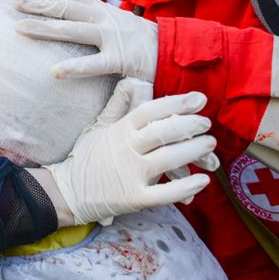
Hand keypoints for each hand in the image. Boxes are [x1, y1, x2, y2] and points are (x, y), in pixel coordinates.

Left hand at [14, 0, 158, 81]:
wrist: (174, 53)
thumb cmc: (140, 42)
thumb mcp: (116, 25)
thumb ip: (94, 21)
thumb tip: (69, 20)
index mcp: (103, 10)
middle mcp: (104, 19)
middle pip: (65, 7)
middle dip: (38, 4)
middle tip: (13, 3)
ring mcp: (112, 37)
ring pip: (72, 30)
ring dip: (44, 28)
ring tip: (20, 29)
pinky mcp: (120, 59)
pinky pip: (94, 64)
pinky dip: (74, 67)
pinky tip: (55, 71)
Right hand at [43, 78, 217, 225]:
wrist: (69, 191)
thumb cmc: (85, 157)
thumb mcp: (97, 127)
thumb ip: (118, 105)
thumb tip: (131, 80)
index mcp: (119, 130)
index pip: (150, 111)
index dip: (176, 103)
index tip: (198, 99)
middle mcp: (126, 150)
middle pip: (163, 132)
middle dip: (190, 125)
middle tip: (206, 123)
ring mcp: (131, 174)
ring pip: (169, 159)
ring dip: (194, 150)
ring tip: (209, 144)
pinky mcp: (135, 198)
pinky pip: (165, 193)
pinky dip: (186, 187)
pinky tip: (203, 181)